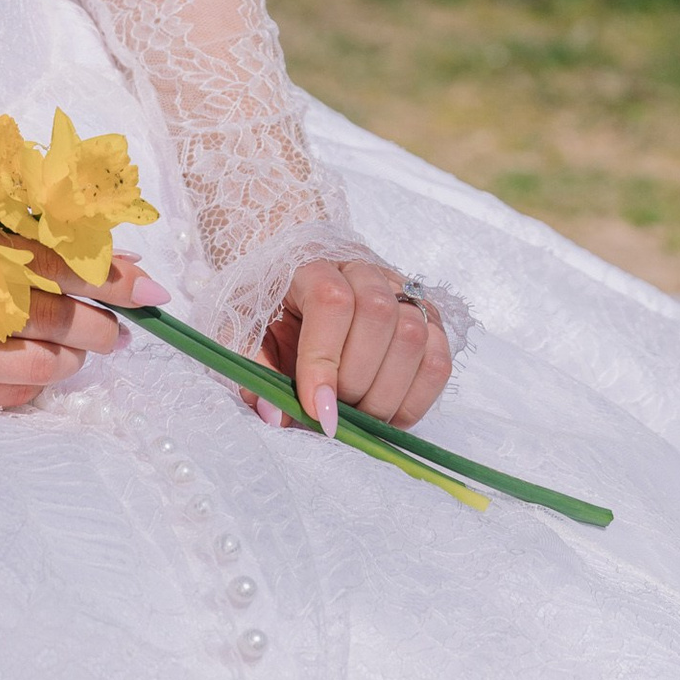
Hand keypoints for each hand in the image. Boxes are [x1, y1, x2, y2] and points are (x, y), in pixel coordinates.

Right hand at [0, 233, 167, 413]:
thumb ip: (28, 238)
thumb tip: (113, 253)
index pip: (57, 260)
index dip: (112, 276)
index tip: (152, 288)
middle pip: (57, 315)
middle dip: (102, 325)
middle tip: (122, 331)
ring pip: (40, 362)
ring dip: (73, 358)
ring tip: (80, 352)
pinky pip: (9, 394)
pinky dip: (34, 383)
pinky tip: (36, 370)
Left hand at [261, 247, 450, 438]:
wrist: (291, 272)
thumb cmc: (266, 302)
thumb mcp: (241, 328)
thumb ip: (253, 369)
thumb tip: (274, 415)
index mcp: (311, 263)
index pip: (330, 303)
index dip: (324, 362)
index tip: (316, 410)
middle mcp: (362, 269)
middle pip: (379, 316)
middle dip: (356, 381)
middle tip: (332, 413)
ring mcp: (401, 290)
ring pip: (415, 335)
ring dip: (386, 392)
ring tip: (356, 416)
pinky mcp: (426, 318)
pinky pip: (439, 359)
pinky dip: (416, 398)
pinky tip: (386, 414)